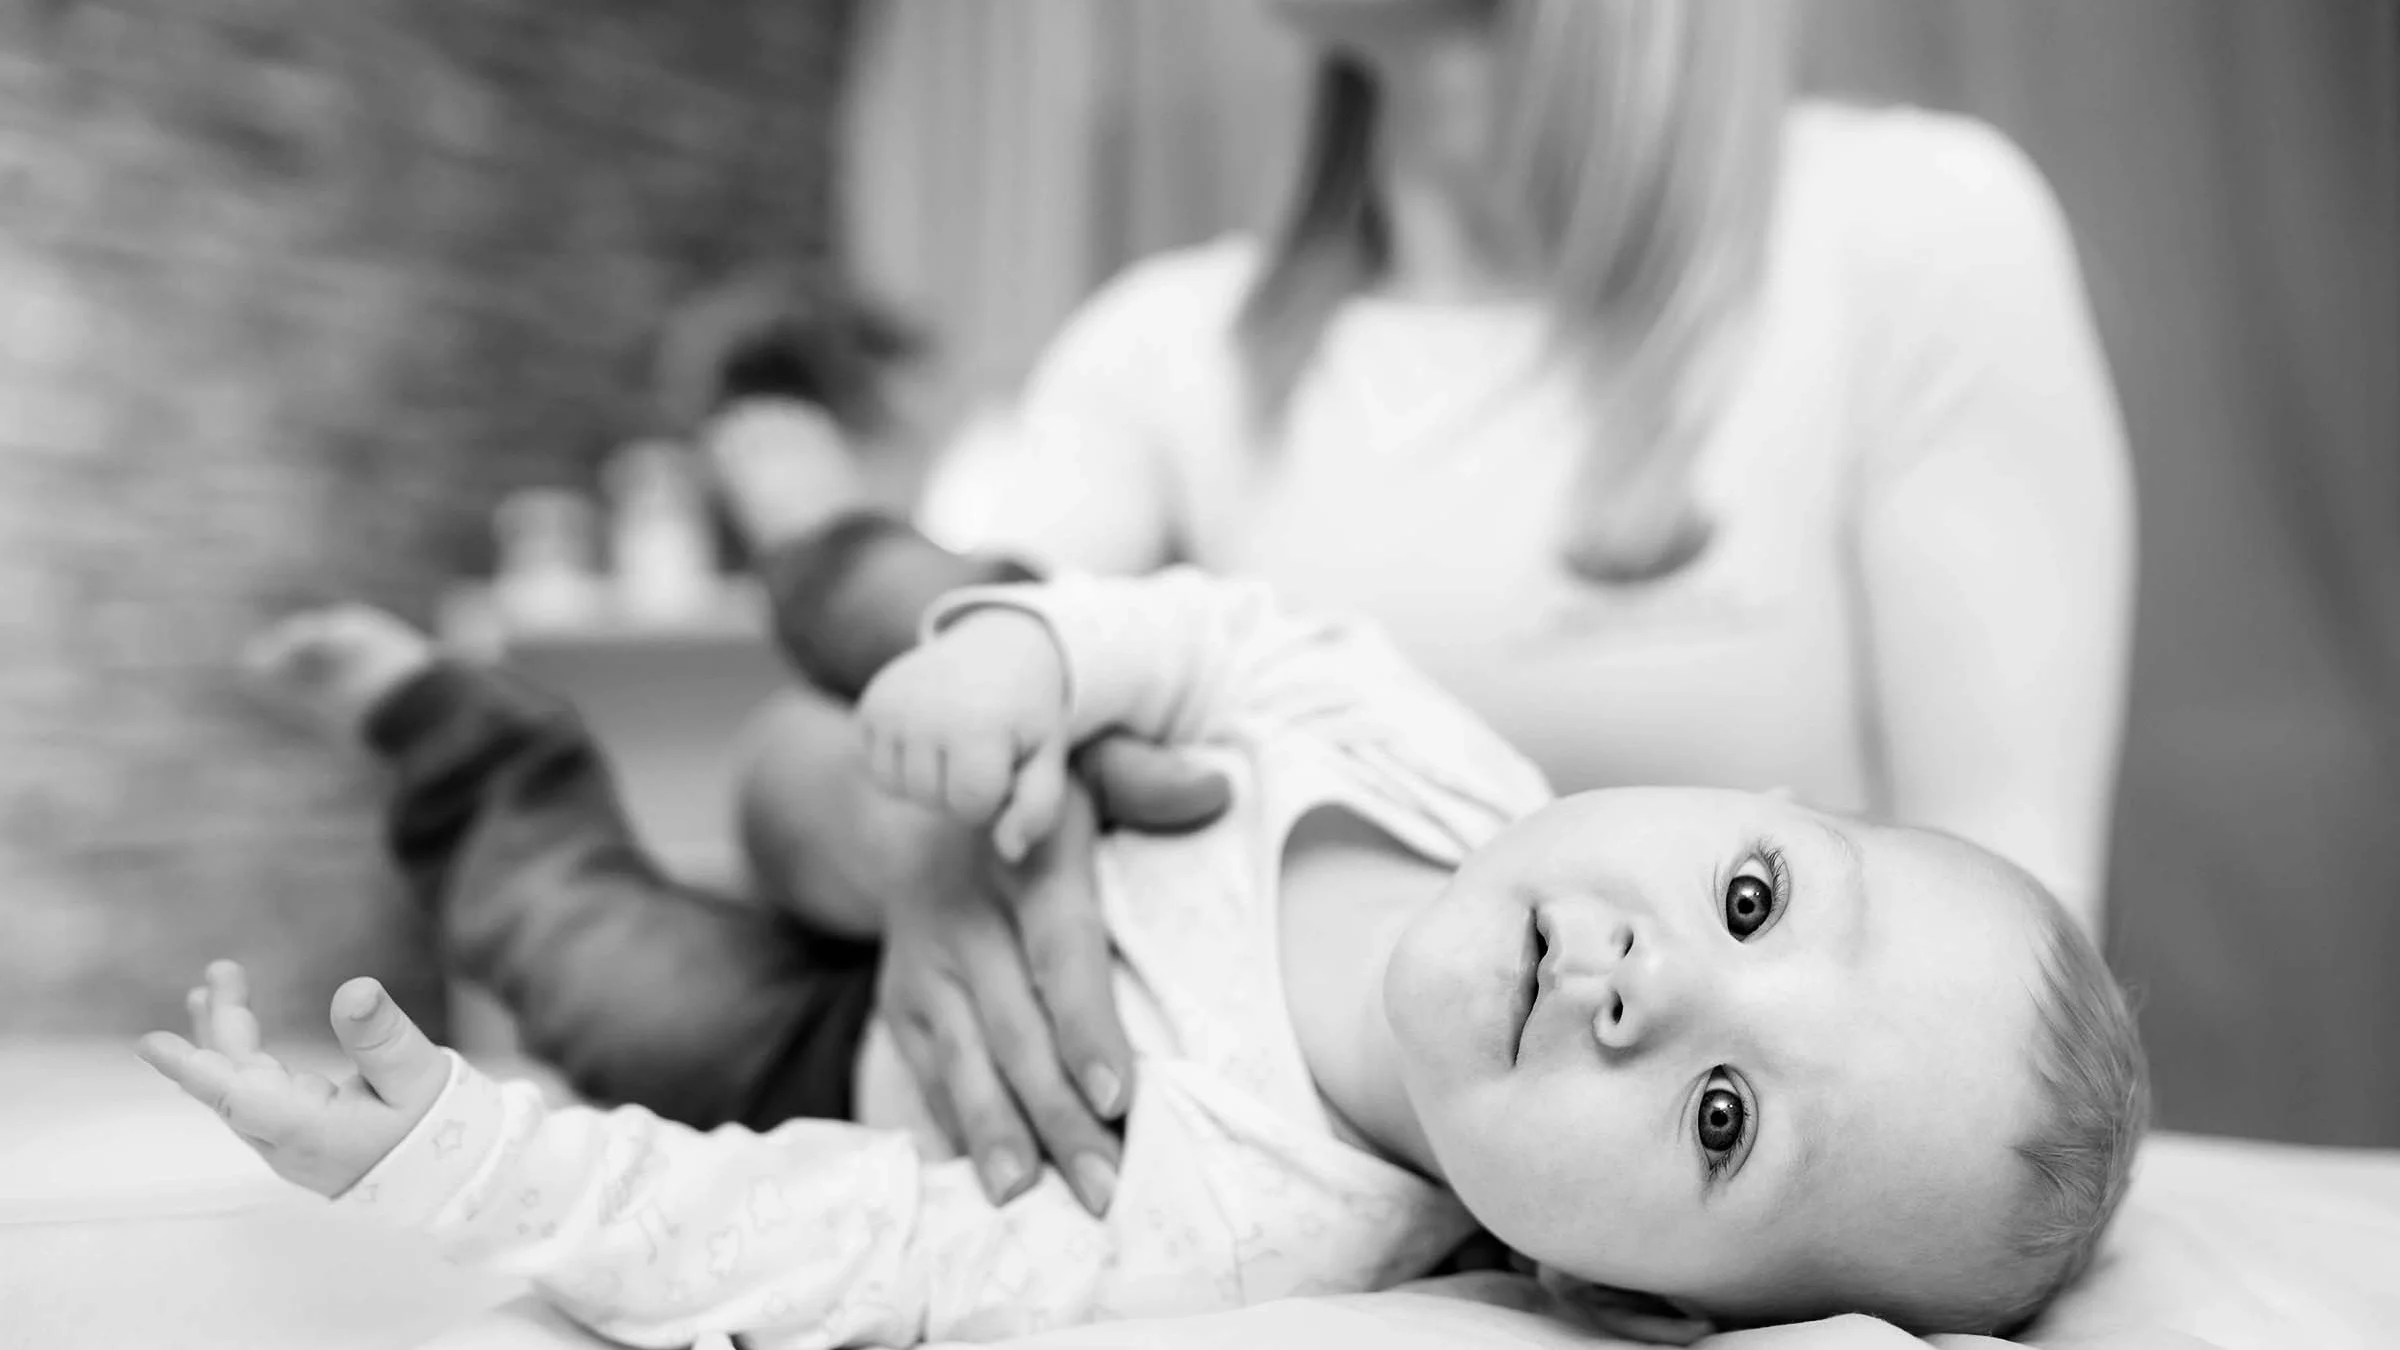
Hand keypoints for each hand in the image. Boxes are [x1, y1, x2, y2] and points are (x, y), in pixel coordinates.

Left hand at [136, 960, 451, 1197]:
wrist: (455, 1178)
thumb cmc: (440, 1129)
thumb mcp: (420, 1077)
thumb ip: (384, 1038)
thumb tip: (353, 989)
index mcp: (312, 1132)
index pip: (239, 1097)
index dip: (195, 1068)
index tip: (149, 1044)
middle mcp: (288, 1142)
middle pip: (235, 1085)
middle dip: (219, 1027)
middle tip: (220, 972)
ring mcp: (290, 1142)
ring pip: (241, 1089)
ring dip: (225, 1040)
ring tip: (210, 994)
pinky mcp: (300, 1136)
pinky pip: (257, 1097)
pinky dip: (243, 1061)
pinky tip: (241, 1039)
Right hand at [857, 608, 1070, 860]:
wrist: (997, 646)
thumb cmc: (1027, 712)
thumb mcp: (1047, 755)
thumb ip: (1038, 808)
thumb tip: (1010, 853)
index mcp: (976, 724)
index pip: (971, 807)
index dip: (994, 797)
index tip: (1009, 763)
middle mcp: (924, 711)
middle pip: (933, 801)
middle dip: (962, 790)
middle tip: (984, 751)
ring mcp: (890, 706)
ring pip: (899, 789)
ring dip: (930, 782)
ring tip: (957, 748)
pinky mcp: (869, 703)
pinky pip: (876, 767)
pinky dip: (902, 764)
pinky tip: (929, 738)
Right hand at [869, 779, 1131, 1215]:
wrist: (908, 803)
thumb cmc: (1031, 796)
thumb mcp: (1085, 762)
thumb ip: (1144, 780)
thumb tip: (1215, 789)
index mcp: (1026, 869)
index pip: (1060, 955)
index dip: (1086, 1028)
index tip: (1118, 1097)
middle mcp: (965, 922)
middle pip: (1015, 1032)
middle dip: (1057, 1117)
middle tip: (1105, 1187)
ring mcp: (923, 969)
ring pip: (964, 1065)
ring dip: (998, 1136)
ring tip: (1024, 1199)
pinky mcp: (901, 1005)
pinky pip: (929, 1075)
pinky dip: (957, 1128)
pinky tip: (986, 1182)